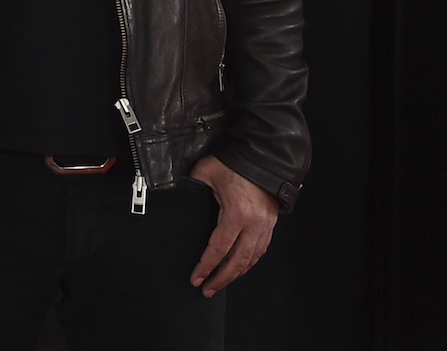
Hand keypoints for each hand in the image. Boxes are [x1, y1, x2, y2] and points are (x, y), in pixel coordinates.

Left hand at [187, 155, 278, 295]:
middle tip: (207, 290)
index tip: (196, 278)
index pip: (219, 248)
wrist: (264, 156)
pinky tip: (239, 267)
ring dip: (236, 274)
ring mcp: (265, 226)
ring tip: (221, 283)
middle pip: (238, 261)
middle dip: (222, 278)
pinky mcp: (271, 224)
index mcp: (237, 214)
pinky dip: (249, 262)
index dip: (206, 266)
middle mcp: (254, 225)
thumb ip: (191, 187)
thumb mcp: (205, 172)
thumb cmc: (234, 163)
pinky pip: (260, 250)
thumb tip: (175, 195)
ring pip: (252, 259)